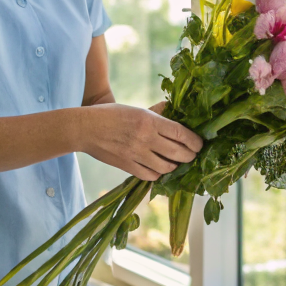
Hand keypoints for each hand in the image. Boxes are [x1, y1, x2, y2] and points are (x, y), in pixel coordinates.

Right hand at [79, 103, 201, 181]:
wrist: (85, 128)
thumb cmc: (110, 115)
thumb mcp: (136, 109)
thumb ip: (156, 113)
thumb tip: (173, 110)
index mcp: (149, 121)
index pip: (182, 134)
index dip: (195, 142)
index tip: (200, 144)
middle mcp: (146, 138)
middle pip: (179, 153)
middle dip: (190, 156)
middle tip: (192, 154)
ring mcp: (136, 154)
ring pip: (167, 168)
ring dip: (175, 167)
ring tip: (177, 162)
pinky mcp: (128, 166)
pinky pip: (150, 176)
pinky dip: (158, 174)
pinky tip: (160, 169)